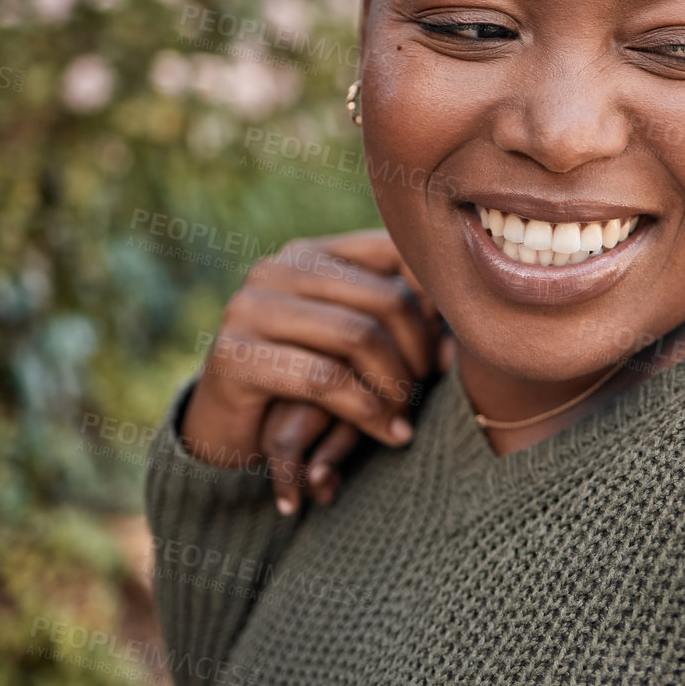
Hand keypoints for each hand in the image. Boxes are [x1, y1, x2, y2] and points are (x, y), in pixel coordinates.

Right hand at [180, 230, 442, 514]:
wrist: (224, 430)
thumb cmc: (303, 382)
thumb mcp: (352, 344)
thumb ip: (395, 322)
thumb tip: (459, 334)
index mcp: (310, 253)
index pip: (396, 252)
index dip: (434, 302)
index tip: (447, 353)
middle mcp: (277, 269)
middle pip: (386, 299)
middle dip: (419, 353)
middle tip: (426, 393)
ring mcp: (249, 308)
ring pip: (359, 337)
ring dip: (396, 387)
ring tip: (405, 419)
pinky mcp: (235, 356)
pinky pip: (325, 379)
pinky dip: (367, 410)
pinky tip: (387, 433)